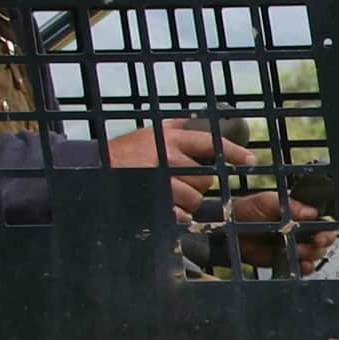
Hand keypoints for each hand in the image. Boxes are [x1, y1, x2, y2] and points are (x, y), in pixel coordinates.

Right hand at [106, 124, 257, 215]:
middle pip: (206, 177)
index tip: (250, 160)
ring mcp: (160, 178)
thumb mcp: (150, 133)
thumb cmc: (124, 153)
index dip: (233, 152)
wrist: (88, 169)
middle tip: (180, 181)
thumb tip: (206, 124)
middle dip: (198, 184)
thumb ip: (176, 130)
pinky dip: (179, 215)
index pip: (211, 142)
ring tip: (169, 194)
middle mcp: (167, 154)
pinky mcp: (153, 199)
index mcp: (170, 136)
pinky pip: (182, 214)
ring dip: (188, 202)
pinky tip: (167, 208)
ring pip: (195, 198)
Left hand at [224, 190, 338, 275]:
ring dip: (311, 253)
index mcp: (300, 211)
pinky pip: (304, 266)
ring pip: (316, 253)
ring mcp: (296, 244)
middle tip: (316, 241)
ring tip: (298, 250)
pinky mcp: (289, 259)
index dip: (328, 225)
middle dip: (324, 240)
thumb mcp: (268, 201)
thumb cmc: (247, 210)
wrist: (230, 231)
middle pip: (325, 237)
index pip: (323, 218)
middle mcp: (301, 228)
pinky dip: (305, 267)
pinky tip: (300, 263)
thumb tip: (312, 212)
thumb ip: (291, 206)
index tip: (324, 229)